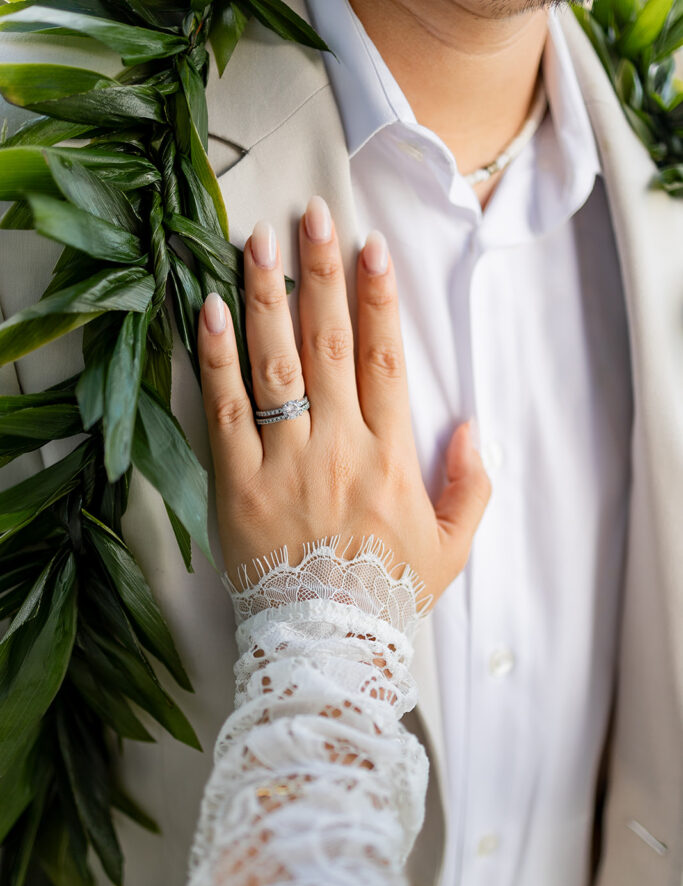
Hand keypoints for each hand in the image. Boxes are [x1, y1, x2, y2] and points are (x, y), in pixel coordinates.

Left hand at [197, 195, 490, 600]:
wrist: (329, 647)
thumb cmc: (389, 596)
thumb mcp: (452, 549)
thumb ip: (470, 488)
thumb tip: (471, 429)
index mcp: (390, 457)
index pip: (384, 359)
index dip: (377, 298)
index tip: (368, 247)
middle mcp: (337, 447)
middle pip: (327, 343)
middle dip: (319, 272)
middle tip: (309, 214)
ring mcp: (283, 464)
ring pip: (274, 365)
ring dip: (265, 297)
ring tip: (256, 240)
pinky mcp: (235, 486)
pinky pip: (224, 412)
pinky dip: (215, 358)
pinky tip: (208, 309)